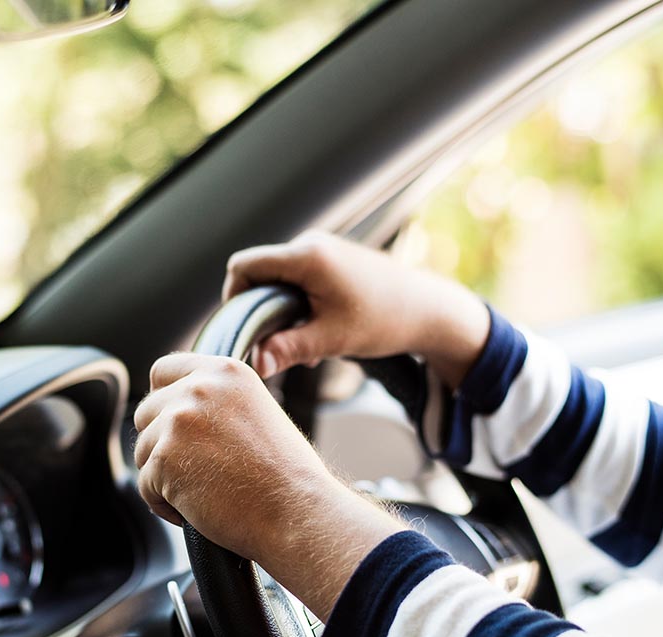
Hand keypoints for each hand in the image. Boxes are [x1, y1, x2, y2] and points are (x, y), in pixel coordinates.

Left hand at [134, 352, 403, 617]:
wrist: (296, 511)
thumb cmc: (285, 475)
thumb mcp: (256, 411)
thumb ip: (216, 401)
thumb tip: (177, 408)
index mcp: (224, 372)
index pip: (164, 370)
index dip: (163, 400)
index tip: (176, 428)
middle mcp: (198, 388)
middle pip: (146, 412)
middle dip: (162, 444)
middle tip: (196, 472)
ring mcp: (178, 421)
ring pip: (143, 450)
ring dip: (163, 476)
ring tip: (203, 493)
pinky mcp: (164, 458)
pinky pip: (145, 484)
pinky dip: (164, 504)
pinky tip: (197, 510)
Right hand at [223, 230, 490, 386]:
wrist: (428, 309)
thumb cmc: (384, 320)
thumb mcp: (332, 339)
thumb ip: (288, 349)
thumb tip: (255, 365)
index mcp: (306, 257)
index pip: (244, 266)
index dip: (233, 297)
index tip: (244, 329)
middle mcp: (310, 245)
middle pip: (258, 272)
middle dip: (259, 309)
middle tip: (274, 343)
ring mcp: (321, 250)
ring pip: (278, 279)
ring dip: (280, 311)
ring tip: (303, 342)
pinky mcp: (330, 260)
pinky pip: (297, 279)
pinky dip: (297, 305)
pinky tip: (317, 333)